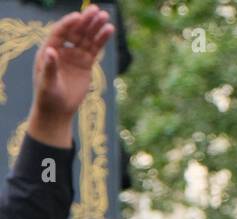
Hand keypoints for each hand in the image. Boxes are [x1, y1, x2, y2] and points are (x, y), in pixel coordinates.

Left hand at [29, 5, 113, 141]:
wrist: (58, 110)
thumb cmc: (48, 97)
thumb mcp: (47, 83)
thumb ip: (50, 67)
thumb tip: (51, 51)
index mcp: (49, 50)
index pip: (59, 32)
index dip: (68, 24)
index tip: (78, 17)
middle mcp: (62, 50)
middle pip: (75, 32)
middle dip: (85, 21)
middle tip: (96, 10)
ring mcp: (74, 56)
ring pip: (86, 38)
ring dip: (96, 27)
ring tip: (106, 17)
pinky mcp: (85, 63)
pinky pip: (95, 49)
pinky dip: (101, 39)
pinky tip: (109, 30)